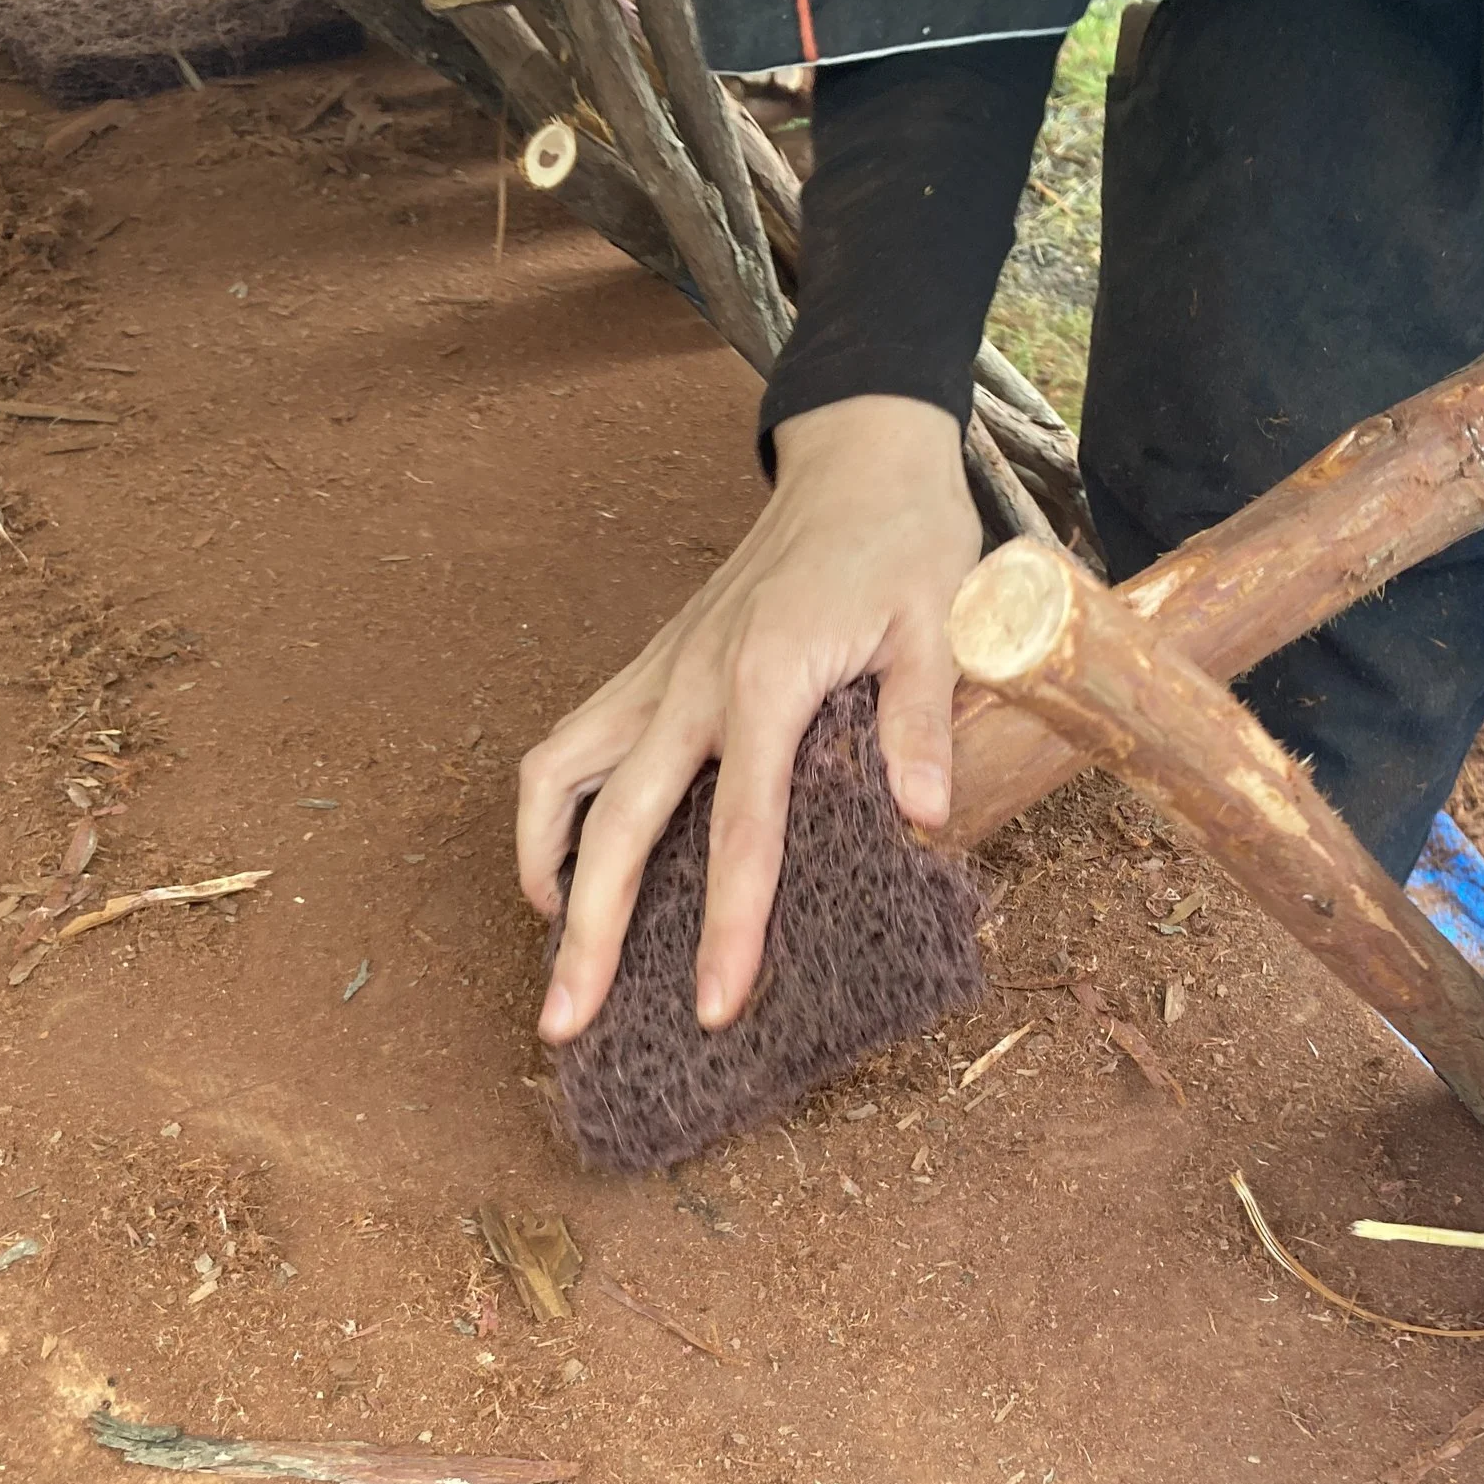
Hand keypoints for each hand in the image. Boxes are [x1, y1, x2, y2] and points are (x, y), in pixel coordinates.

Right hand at [516, 393, 980, 1044]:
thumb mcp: (939, 625)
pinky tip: (565, 864)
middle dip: (588, 932)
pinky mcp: (651, 668)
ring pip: (561, 776)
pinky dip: (550, 811)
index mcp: (765, 680)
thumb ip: (925, 720)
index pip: (739, 831)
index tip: (713, 1005)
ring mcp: (659, 673)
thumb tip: (924, 817)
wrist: (857, 460)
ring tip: (552, 948)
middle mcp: (691, 681)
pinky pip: (573, 744)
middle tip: (568, 1024)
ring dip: (544, 866)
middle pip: (615, 824)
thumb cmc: (902, 542)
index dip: (725, 926)